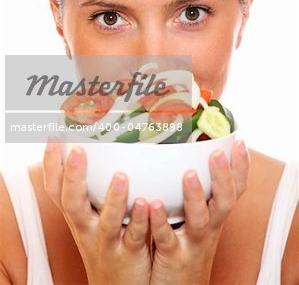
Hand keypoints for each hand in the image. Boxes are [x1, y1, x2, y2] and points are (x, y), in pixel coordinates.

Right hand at [43, 142, 151, 284]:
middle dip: (73, 178)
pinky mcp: (129, 255)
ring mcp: (108, 244)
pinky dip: (140, 221)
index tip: (53, 141)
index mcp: (78, 218)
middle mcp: (88, 230)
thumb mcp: (92, 220)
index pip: (57, 192)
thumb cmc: (107, 245)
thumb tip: (99, 151)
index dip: (52, 167)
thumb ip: (93, 192)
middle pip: (73, 205)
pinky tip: (148, 203)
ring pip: (108, 223)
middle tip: (79, 151)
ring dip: (114, 200)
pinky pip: (136, 237)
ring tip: (121, 176)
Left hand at [148, 140, 249, 284]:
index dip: (240, 169)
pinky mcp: (173, 257)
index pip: (234, 190)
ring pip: (200, 220)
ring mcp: (192, 243)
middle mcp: (208, 229)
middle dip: (224, 178)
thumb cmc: (185, 250)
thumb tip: (187, 160)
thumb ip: (194, 196)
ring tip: (189, 175)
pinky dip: (161, 222)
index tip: (241, 144)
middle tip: (218, 154)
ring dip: (195, 197)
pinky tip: (153, 205)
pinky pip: (167, 238)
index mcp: (214, 217)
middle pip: (224, 202)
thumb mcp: (196, 223)